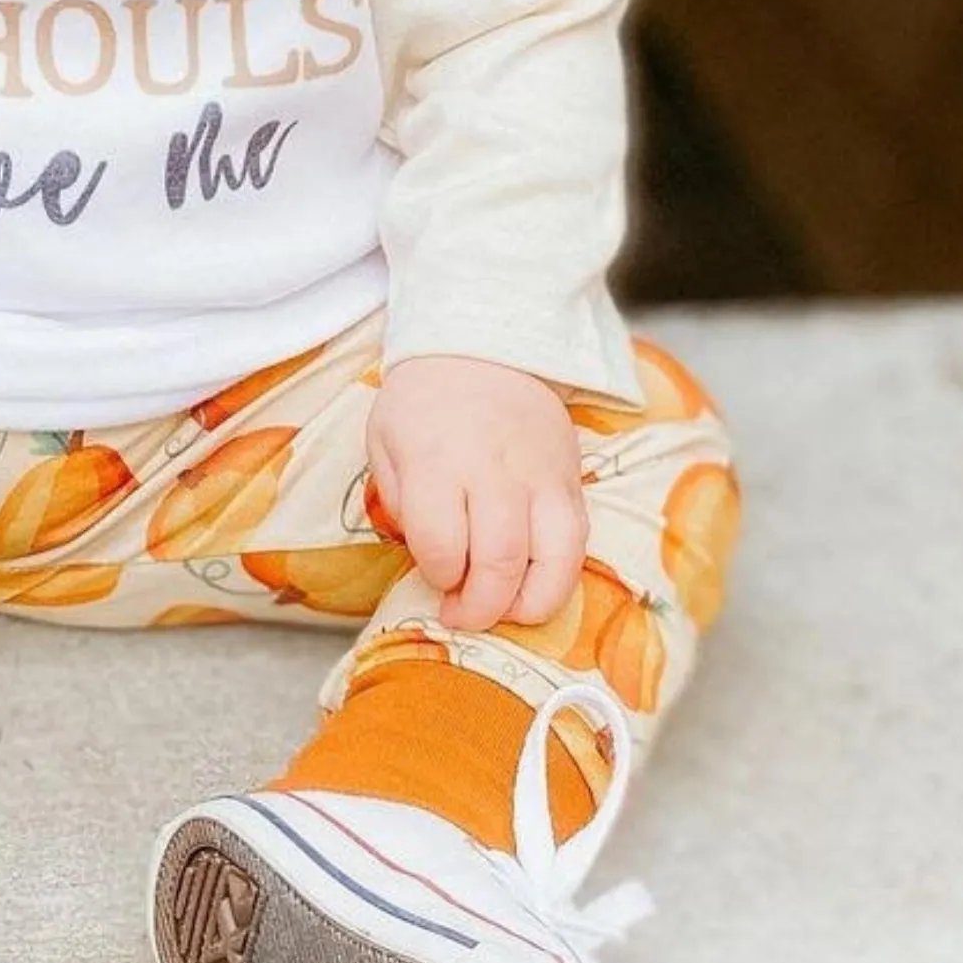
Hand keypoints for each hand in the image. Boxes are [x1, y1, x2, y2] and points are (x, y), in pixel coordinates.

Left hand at [367, 354, 586, 633]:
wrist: (484, 347)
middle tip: (462, 615)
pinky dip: (559, 580)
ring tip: (503, 610)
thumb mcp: (384, 440)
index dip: (437, 575)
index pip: (441, 544)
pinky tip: (533, 587)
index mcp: (437, 459)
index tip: (433, 575)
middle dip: (479, 607)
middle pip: (498, 561)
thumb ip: (400, 502)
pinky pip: (578, 545)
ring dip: (527, 604)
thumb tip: (431, 557)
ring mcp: (540, 477)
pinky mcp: (572, 482)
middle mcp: (494, 470)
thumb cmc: (423, 403)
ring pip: (551, 562)